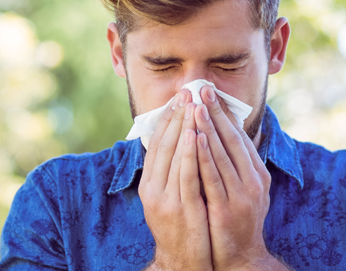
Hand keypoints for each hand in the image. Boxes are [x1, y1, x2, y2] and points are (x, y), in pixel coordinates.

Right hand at [139, 90, 212, 270]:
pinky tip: (196, 135)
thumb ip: (171, 173)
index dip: (168, 119)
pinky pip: (187, 176)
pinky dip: (189, 154)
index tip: (179, 98)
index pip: (157, 144)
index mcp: (149, 184)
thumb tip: (178, 144)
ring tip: (192, 105)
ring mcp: (166, 200)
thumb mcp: (169, 199)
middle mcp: (153, 189)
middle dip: (177, 116)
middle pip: (164, 145)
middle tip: (187, 92)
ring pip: (174, 156)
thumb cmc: (181, 229)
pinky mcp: (182, 209)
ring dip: (184, 127)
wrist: (183, 265)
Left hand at [193, 85, 283, 270]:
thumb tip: (218, 135)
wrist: (240, 258)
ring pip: (222, 154)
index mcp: (257, 173)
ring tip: (195, 106)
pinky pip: (213, 177)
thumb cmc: (235, 220)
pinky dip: (203, 156)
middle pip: (231, 139)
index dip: (223, 112)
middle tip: (201, 89)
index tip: (209, 92)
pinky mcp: (228, 208)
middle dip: (215, 112)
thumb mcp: (241, 189)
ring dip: (208, 128)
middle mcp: (253, 180)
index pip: (238, 135)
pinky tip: (194, 139)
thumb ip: (233, 165)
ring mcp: (242, 194)